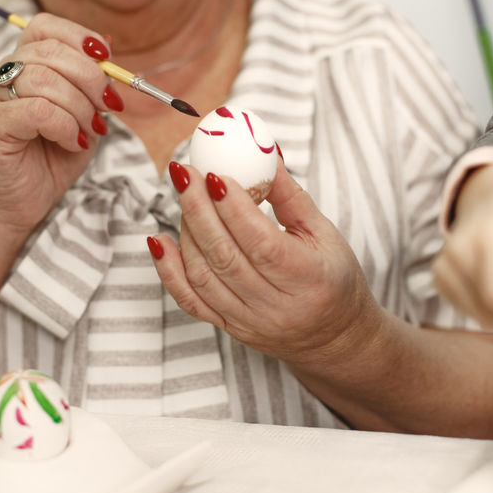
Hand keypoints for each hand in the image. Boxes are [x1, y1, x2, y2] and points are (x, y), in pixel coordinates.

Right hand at [0, 13, 122, 232]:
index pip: (44, 26)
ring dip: (80, 108)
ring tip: (88, 131)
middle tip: (109, 106)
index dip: (79, 36)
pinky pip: (37, 111)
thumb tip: (108, 41)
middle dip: (91, 78)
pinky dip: (65, 126)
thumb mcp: (84, 114)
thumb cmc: (51, 158)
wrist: (21, 204)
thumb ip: (92, 81)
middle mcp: (1, 73)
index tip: (106, 59)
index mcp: (22, 63)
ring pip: (45, 81)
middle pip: (50, 51)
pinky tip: (71, 142)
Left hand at [150, 159, 379, 362]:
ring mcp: (248, 322)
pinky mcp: (229, 328)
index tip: (215, 174)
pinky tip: (158, 240)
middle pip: (225, 256)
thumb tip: (263, 155)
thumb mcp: (324, 234)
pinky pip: (190, 301)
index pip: (262, 243)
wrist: (334, 336)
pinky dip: (168, 270)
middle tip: (186, 173)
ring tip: (185, 196)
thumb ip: (290, 197)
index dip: (234, 208)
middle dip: (199, 210)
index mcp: (308, 279)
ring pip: (202, 276)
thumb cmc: (334, 279)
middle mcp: (275, 307)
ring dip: (187, 231)